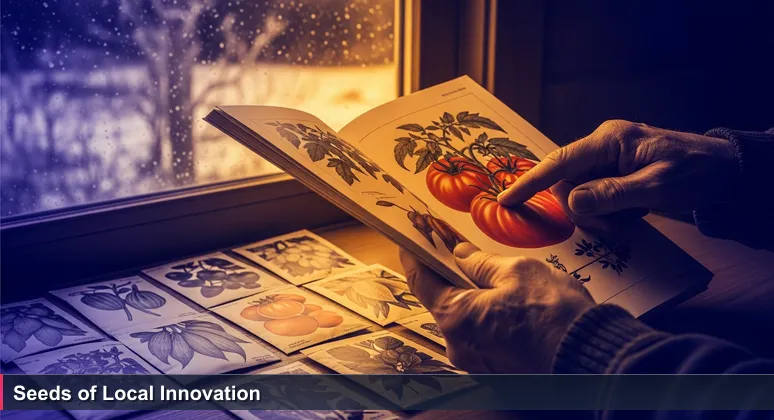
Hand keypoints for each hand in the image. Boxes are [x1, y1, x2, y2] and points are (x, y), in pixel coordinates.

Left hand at [400, 243, 593, 372]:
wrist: (589, 356)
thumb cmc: (555, 314)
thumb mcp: (516, 271)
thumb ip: (481, 262)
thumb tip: (461, 255)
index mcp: (456, 318)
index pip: (420, 280)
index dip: (414, 254)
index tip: (411, 238)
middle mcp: (459, 346)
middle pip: (441, 300)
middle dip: (445, 272)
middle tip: (449, 247)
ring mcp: (476, 362)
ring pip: (463, 318)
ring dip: (468, 294)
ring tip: (481, 269)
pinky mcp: (496, 369)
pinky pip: (480, 335)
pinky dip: (483, 314)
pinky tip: (499, 298)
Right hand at [497, 120, 739, 227]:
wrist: (727, 172)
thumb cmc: (697, 171)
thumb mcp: (657, 186)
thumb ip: (612, 194)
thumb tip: (573, 202)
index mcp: (610, 141)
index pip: (559, 161)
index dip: (531, 182)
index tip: (506, 199)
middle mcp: (603, 148)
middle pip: (567, 184)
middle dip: (583, 211)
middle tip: (613, 226)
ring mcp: (608, 163)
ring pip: (581, 196)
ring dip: (600, 216)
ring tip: (631, 219)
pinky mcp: (615, 178)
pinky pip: (596, 201)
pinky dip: (610, 215)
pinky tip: (634, 215)